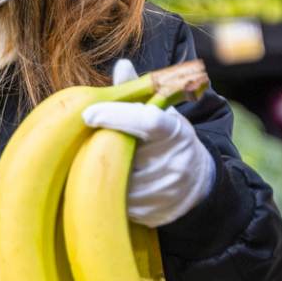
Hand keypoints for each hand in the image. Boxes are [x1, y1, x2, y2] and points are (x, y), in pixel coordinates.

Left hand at [81, 59, 215, 227]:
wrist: (198, 185)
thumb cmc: (170, 141)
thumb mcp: (163, 114)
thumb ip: (139, 94)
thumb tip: (121, 66)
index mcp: (173, 132)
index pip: (146, 121)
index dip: (117, 116)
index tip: (88, 114)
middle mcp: (171, 163)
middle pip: (125, 153)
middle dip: (101, 147)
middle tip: (83, 143)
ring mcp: (162, 192)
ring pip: (117, 180)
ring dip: (99, 171)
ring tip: (92, 162)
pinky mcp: (150, 214)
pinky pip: (117, 203)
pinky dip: (105, 192)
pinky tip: (101, 184)